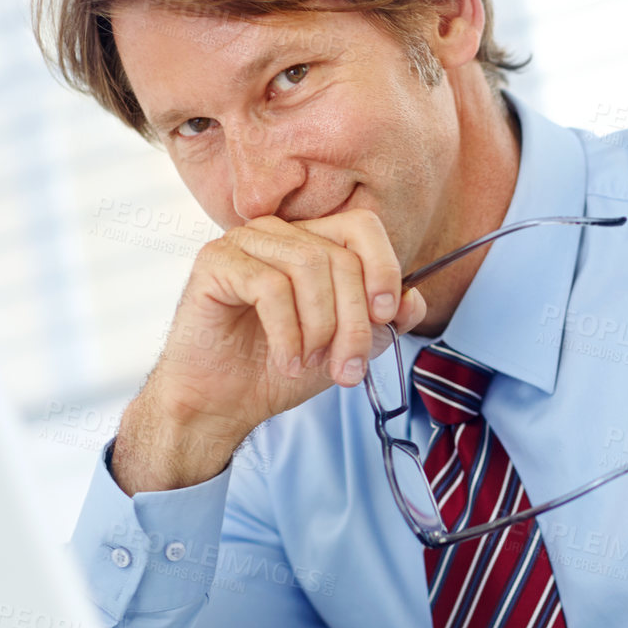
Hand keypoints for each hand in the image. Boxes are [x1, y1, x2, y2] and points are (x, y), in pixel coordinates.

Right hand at [113, 209, 427, 492]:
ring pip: (309, 266)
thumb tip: (412, 299)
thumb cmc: (282, 367)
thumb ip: (385, 320)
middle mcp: (281, 233)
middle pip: (340, 256)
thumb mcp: (348, 345)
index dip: (383, 268)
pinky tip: (287, 361)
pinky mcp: (215, 261)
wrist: (224, 402)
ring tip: (311, 363)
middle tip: (348, 367)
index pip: (363, 226)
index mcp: (314, 241)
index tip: (387, 316)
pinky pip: (269, 287)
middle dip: (354, 321)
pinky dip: (287, 333)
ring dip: (321, 328)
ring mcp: (246, 241)